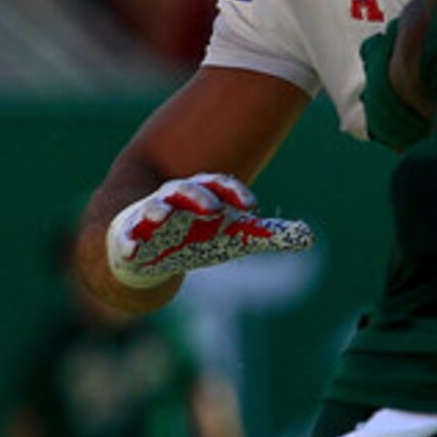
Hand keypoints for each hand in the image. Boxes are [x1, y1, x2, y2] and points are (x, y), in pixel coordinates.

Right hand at [107, 175, 314, 288]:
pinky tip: (132, 251)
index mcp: (202, 195)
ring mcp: (149, 218)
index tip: (251, 206)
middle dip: (198, 195)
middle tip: (212, 207)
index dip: (234, 192)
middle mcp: (174, 201)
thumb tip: (310, 236)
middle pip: (186, 190)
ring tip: (161, 215)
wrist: (150, 249)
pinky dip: (128, 244)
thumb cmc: (196, 235)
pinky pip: (126, 240)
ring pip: (152, 209)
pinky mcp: (128, 239)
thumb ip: (268, 234)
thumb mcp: (234, 235)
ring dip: (156, 210)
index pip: (219, 185)